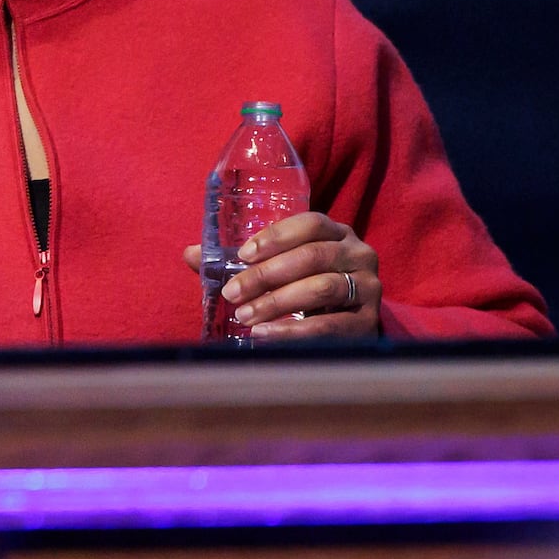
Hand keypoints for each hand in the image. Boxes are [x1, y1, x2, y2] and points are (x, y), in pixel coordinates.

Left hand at [183, 212, 381, 343]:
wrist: (349, 323)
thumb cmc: (305, 286)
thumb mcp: (279, 268)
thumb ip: (240, 261)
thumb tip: (189, 254)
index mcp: (337, 233)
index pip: (310, 223)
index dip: (276, 236)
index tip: (242, 254)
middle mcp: (359, 254)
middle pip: (312, 256)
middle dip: (266, 275)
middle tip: (232, 293)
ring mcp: (369, 287)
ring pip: (322, 287)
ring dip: (277, 302)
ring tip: (244, 316)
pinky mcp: (369, 322)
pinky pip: (330, 325)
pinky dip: (293, 331)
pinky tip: (264, 335)